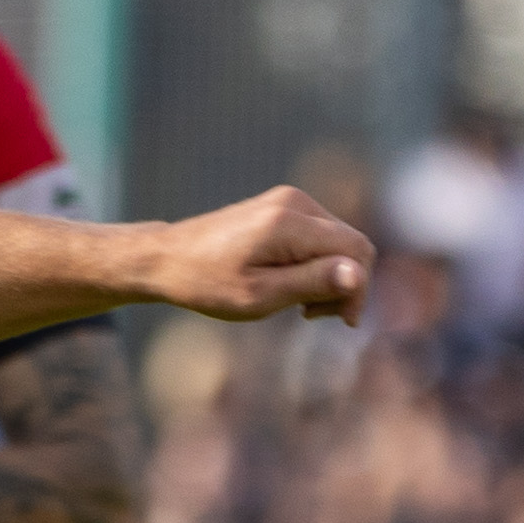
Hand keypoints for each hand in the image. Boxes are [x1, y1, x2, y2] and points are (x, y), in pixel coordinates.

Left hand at [138, 187, 370, 325]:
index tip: (344, 322)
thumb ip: (312, 282)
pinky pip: (319, 235)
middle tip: (312, 315)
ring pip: (337, 241)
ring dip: (329, 275)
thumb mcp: (259, 294)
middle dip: (344, 283)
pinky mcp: (282, 206)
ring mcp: (288, 200)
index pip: (356, 248)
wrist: (164, 259)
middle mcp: (294, 202)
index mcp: (289, 222)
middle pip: (350, 243)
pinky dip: (314, 263)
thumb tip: (358, 273)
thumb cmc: (205, 283)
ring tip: (299, 305)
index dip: (359, 287)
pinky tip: (291, 285)